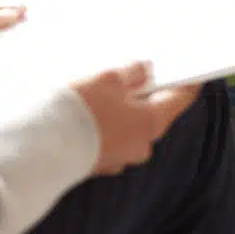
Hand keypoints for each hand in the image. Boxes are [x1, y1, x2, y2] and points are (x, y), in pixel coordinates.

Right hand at [71, 63, 201, 174]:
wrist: (41, 151)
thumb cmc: (79, 112)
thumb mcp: (108, 80)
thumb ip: (131, 73)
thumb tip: (145, 71)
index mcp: (151, 123)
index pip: (180, 99)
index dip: (187, 82)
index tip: (193, 70)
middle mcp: (141, 145)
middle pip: (153, 113)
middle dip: (146, 92)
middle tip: (138, 71)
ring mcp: (120, 157)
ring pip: (129, 126)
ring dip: (121, 108)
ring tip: (104, 87)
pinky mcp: (98, 163)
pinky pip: (109, 137)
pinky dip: (104, 123)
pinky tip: (89, 110)